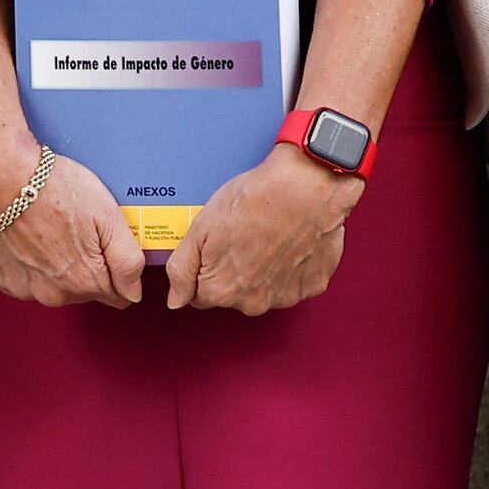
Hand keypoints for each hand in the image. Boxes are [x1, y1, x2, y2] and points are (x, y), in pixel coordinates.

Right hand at [0, 131, 140, 309]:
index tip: (104, 244)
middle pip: (83, 290)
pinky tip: (25, 236)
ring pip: (52, 285)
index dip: (117, 269)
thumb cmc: (52, 189)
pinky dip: (25, 262)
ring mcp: (23, 289)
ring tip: (48, 228)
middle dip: (85, 264)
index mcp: (86, 282)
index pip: (118, 296)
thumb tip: (133, 290)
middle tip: (75, 228)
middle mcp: (54, 295)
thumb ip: (128, 260)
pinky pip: (22, 278)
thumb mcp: (108, 216)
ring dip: (54, 265)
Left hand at [165, 146, 358, 313]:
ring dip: (264, 271)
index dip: (204, 269)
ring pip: (265, 290)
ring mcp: (286, 297)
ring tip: (268, 237)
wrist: (305, 186)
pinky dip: (292, 268)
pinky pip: (295, 283)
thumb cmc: (255, 201)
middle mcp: (253, 302)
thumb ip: (181, 270)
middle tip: (243, 237)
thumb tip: (176, 299)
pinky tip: (289, 243)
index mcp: (221, 291)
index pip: (200, 295)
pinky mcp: (313, 286)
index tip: (216, 249)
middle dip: (234, 272)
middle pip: (234, 295)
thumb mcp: (200, 229)